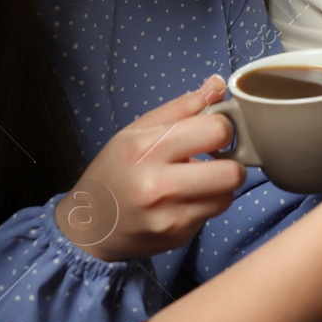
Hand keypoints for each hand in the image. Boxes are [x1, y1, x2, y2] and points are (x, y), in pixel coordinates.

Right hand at [56, 75, 246, 260]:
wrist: (89, 226)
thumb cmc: (114, 171)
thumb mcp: (135, 132)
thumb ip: (181, 107)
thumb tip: (218, 84)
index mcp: (145, 149)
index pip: (215, 131)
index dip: (222, 127)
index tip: (211, 131)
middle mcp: (157, 186)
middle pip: (232, 172)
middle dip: (231, 162)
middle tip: (216, 159)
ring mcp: (169, 217)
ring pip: (228, 196)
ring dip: (221, 186)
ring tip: (198, 180)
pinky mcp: (178, 238)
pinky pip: (213, 215)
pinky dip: (206, 204)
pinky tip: (185, 199)